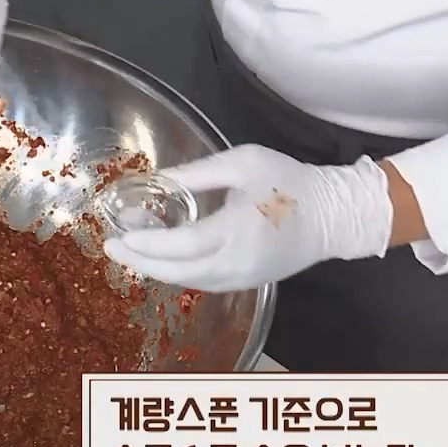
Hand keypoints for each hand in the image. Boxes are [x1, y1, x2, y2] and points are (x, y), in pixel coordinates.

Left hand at [102, 145, 393, 291]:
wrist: (335, 215)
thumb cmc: (289, 181)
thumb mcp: (243, 162)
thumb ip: (197, 173)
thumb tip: (155, 180)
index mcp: (238, 229)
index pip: (183, 244)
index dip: (148, 242)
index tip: (121, 233)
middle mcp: (238, 261)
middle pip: (177, 271)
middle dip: (141, 261)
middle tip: (112, 248)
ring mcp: (243, 277)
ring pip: (187, 282)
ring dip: (155, 269)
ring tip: (129, 252)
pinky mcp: (247, 283)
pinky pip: (202, 283)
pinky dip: (176, 273)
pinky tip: (160, 260)